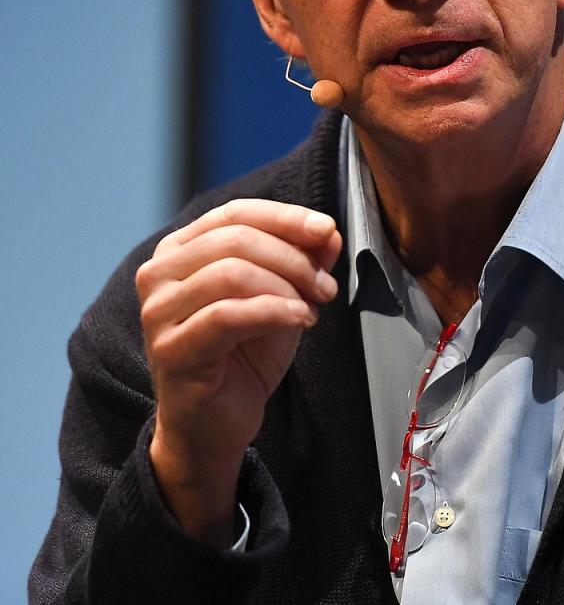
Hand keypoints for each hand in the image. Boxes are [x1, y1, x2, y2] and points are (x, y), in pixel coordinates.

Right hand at [135, 199, 341, 544]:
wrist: (215, 426)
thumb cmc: (244, 355)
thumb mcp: (282, 297)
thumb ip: (303, 260)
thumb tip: (329, 232)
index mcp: (180, 250)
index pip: (235, 213)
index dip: (285, 217)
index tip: (327, 229)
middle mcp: (159, 274)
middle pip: (235, 239)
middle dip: (293, 257)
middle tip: (326, 285)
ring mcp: (158, 312)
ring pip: (231, 273)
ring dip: (286, 285)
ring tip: (314, 306)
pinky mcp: (170, 350)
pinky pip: (228, 315)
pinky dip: (273, 311)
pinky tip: (300, 319)